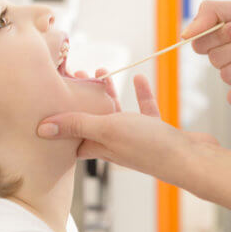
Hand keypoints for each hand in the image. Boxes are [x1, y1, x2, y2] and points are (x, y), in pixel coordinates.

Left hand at [36, 75, 217, 185]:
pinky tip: (140, 78)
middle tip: (75, 76)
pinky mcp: (157, 132)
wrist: (190, 159)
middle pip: (92, 120)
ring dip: (108, 93)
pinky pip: (144, 109)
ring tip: (100, 72)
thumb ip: (76, 124)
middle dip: (83, 99)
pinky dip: (140, 94)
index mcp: (100, 146)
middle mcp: (116, 144)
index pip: (72, 137)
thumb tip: (40, 128)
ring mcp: (137, 138)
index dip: (61, 119)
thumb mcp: (107, 129)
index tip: (53, 96)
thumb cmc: (148, 147)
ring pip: (117, 113)